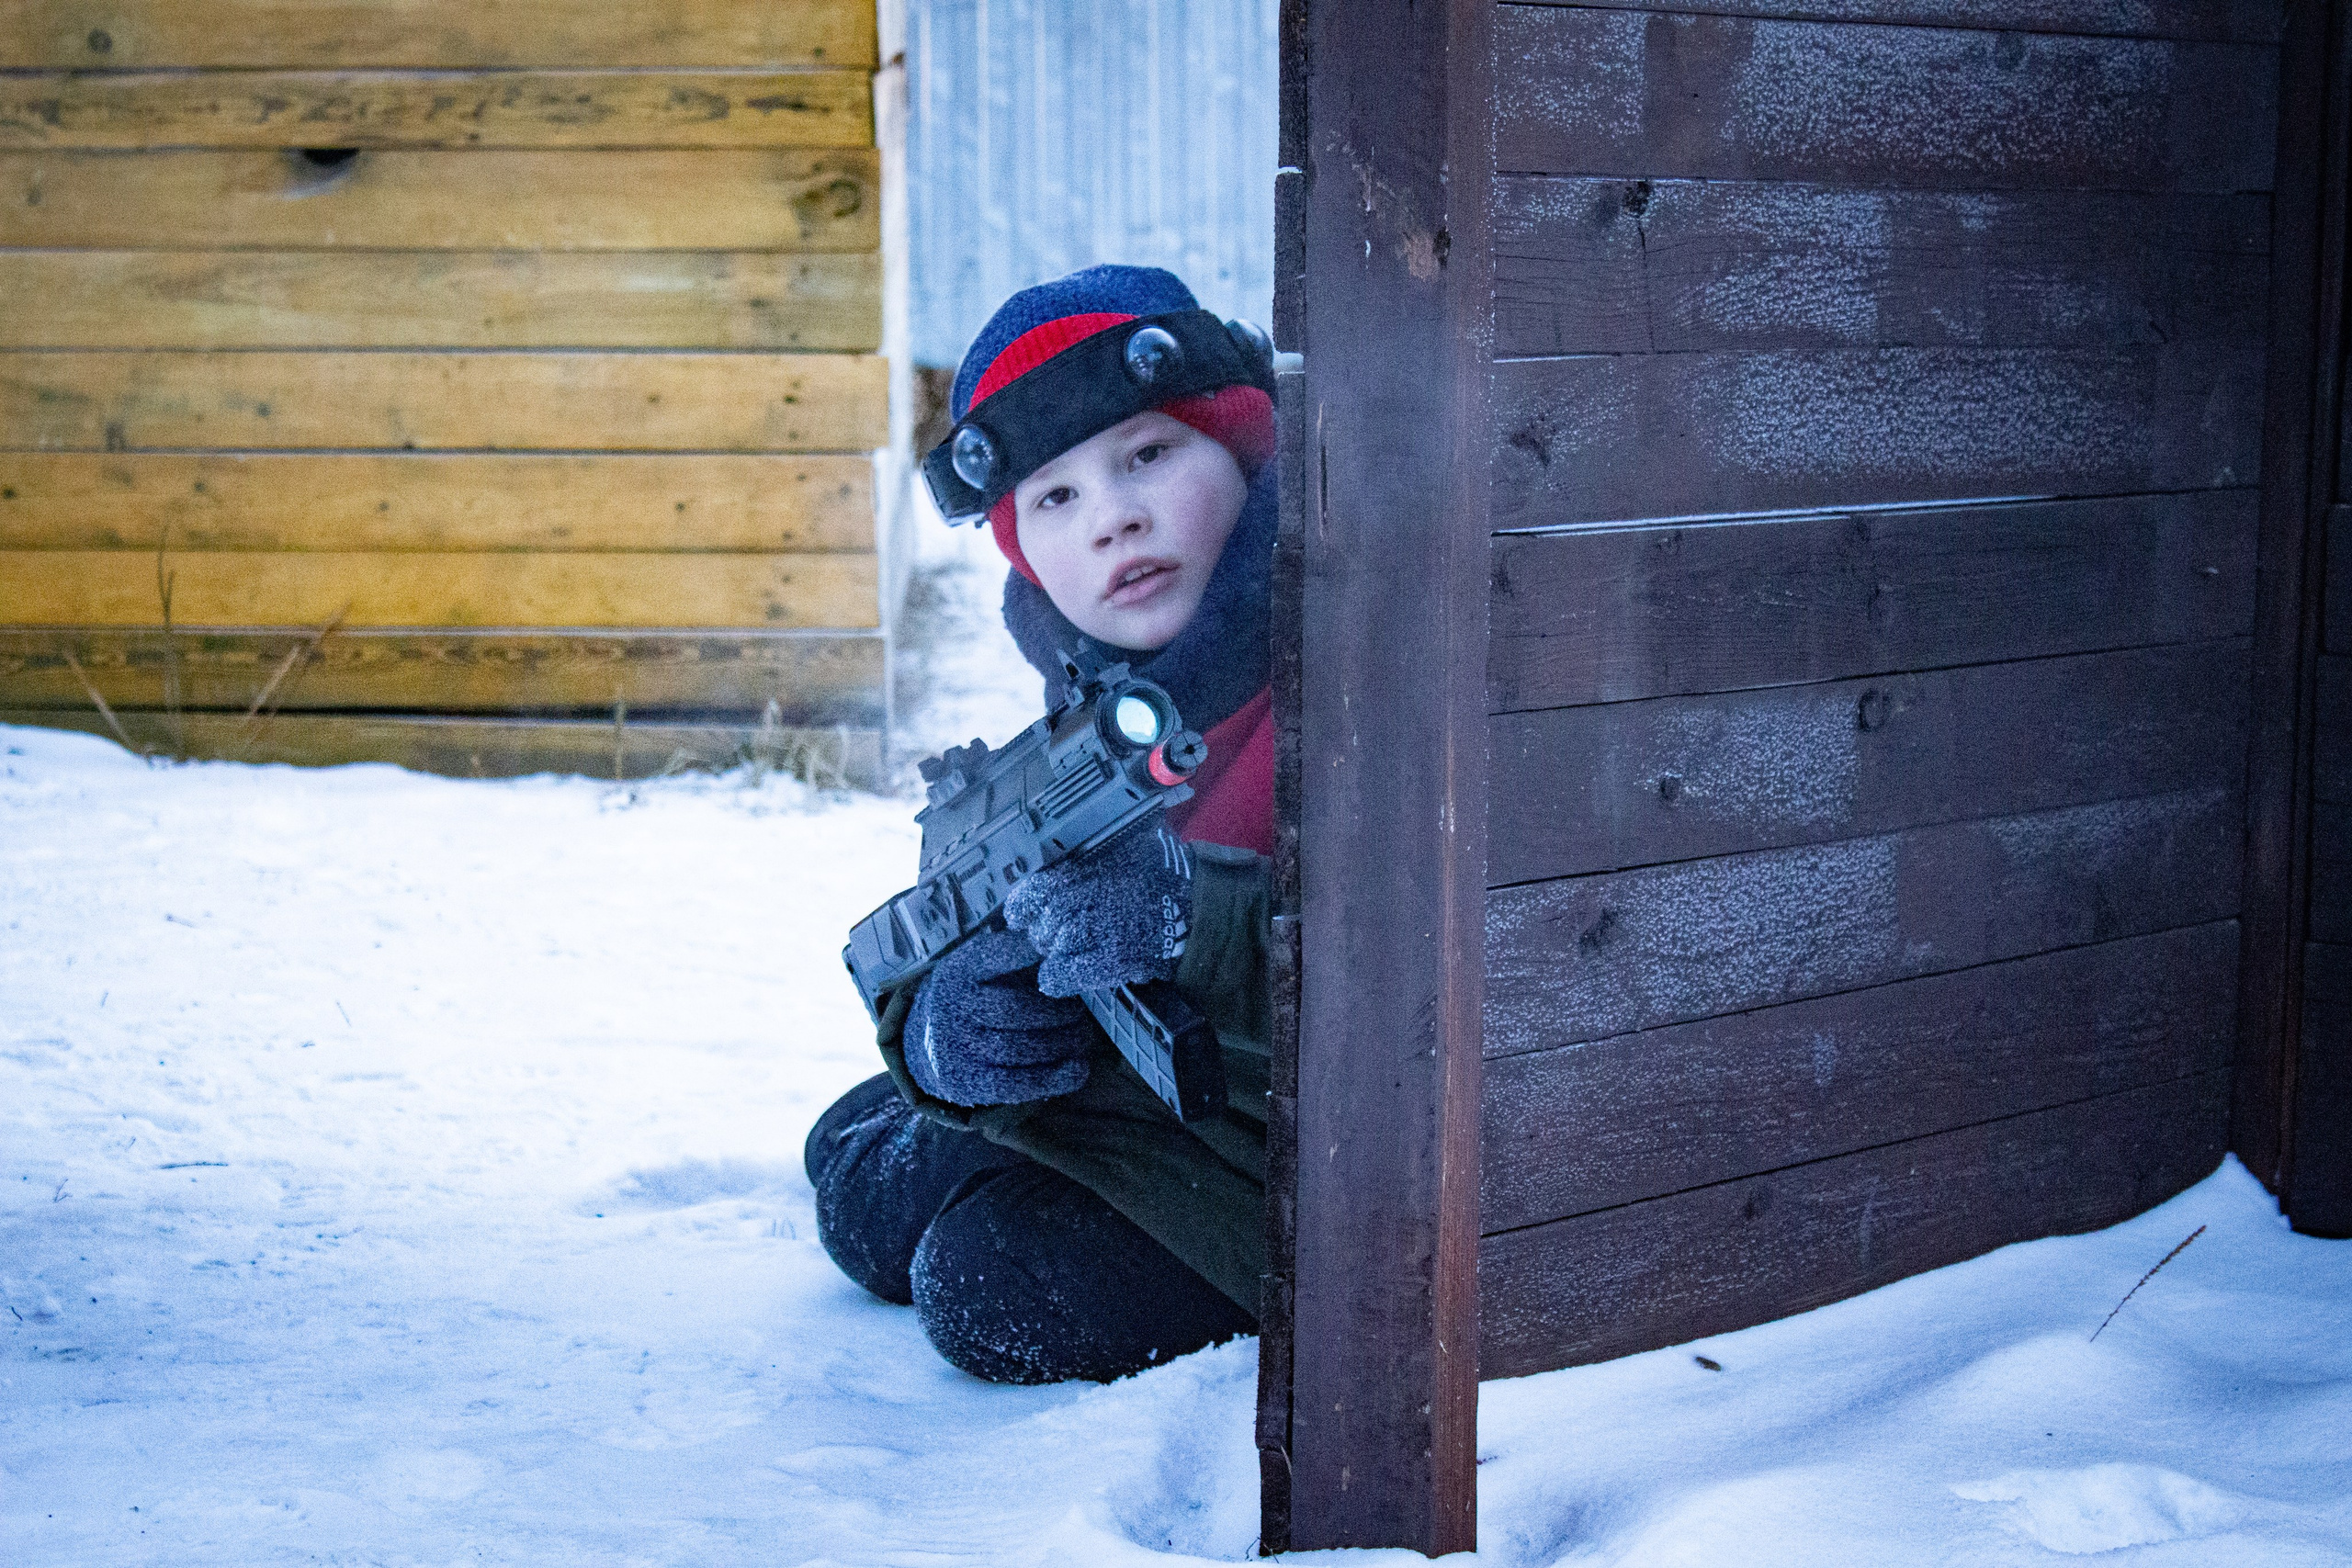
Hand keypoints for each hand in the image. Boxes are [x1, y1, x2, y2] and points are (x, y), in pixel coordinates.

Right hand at [904, 927, 1092, 1105]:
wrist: (931, 1042)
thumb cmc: (976, 996)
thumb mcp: (982, 967)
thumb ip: (1015, 954)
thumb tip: (1060, 945)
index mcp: (959, 971)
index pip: (996, 956)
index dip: (1030, 954)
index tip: (1061, 955)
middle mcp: (952, 1008)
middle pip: (1014, 1009)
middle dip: (1058, 1012)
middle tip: (1080, 1013)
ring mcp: (958, 1048)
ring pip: (1017, 1047)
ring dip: (1061, 1044)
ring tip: (1081, 1037)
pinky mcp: (969, 1083)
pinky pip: (1014, 1085)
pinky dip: (1051, 1079)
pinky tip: (1077, 1070)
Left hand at [1001, 815, 1191, 998]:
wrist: (1195, 905)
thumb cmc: (1157, 875)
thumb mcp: (1122, 848)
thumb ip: (1088, 858)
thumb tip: (1050, 871)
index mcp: (1091, 866)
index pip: (1039, 887)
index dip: (1022, 904)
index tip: (1016, 915)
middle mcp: (1092, 894)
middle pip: (1046, 919)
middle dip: (1043, 930)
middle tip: (1051, 933)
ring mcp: (1102, 927)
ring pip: (1055, 943)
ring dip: (1054, 949)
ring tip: (1067, 948)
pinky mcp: (1113, 958)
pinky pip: (1065, 973)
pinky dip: (1056, 976)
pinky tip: (1055, 975)